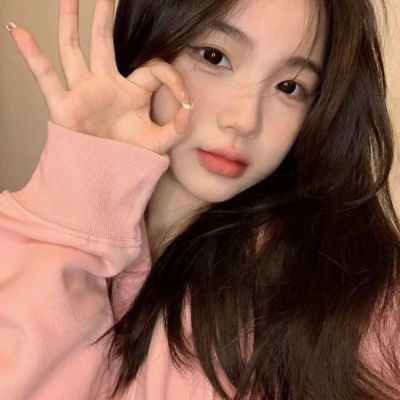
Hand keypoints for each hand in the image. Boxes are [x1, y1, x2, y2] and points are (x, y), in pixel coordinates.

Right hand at [6, 0, 192, 154]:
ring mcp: (83, 91)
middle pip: (104, 42)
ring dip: (70, 22)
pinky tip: (19, 32)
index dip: (174, 80)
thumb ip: (177, 127)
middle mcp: (106, 84)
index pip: (154, 70)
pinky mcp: (64, 105)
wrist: (108, 176)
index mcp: (132, 91)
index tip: (186, 101)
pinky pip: (46, 77)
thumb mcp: (160, 143)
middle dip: (104, 16)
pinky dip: (32, 56)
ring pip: (73, 49)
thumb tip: (188, 108)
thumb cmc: (130, 157)